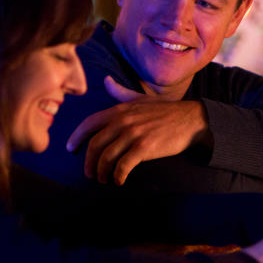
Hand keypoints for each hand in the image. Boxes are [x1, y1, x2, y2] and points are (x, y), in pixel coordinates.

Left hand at [66, 76, 210, 184]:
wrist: (191, 119)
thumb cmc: (165, 110)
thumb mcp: (140, 98)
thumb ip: (121, 93)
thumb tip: (106, 81)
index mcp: (119, 109)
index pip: (89, 123)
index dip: (76, 138)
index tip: (71, 150)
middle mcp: (123, 121)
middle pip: (94, 145)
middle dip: (88, 163)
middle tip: (90, 173)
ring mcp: (133, 134)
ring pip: (106, 158)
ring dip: (102, 173)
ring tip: (104, 179)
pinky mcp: (144, 148)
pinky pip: (123, 166)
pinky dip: (117, 176)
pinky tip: (119, 181)